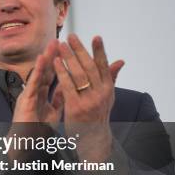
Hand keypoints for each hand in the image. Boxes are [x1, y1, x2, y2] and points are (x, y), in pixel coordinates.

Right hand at [13, 39, 63, 123]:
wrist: (25, 144)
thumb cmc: (36, 131)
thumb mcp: (52, 113)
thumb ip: (58, 100)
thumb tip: (66, 89)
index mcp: (40, 95)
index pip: (50, 75)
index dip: (57, 63)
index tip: (64, 50)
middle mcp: (33, 92)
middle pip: (45, 70)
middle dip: (52, 55)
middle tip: (58, 40)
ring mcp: (28, 94)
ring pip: (38, 73)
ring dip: (45, 58)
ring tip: (52, 44)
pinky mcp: (25, 99)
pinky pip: (32, 83)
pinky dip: (37, 71)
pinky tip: (41, 60)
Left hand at [53, 34, 124, 161]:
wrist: (92, 138)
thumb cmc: (97, 115)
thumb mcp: (107, 97)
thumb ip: (111, 78)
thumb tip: (120, 61)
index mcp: (108, 89)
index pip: (104, 66)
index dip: (100, 51)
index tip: (96, 37)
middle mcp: (101, 94)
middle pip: (90, 67)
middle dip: (80, 50)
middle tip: (71, 37)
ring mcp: (89, 100)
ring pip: (79, 75)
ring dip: (69, 58)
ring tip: (61, 46)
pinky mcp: (76, 107)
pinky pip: (67, 86)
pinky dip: (61, 72)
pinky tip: (55, 62)